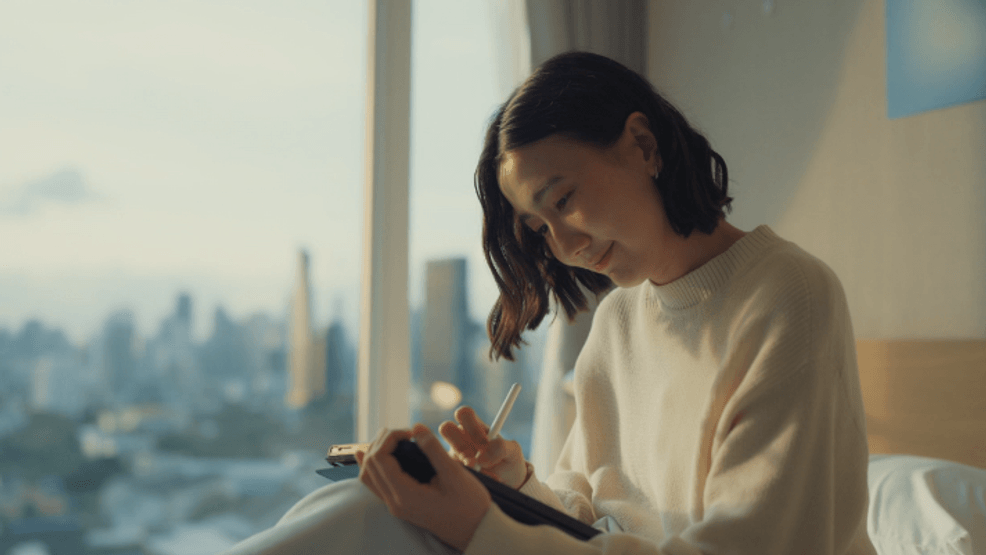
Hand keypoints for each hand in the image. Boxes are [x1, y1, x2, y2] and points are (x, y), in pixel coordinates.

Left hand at [356, 423, 491, 551]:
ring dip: (377, 452)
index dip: (390, 437)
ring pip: (369, 475)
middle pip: (370, 464)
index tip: (411, 431)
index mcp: (405, 495)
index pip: (379, 458)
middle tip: (407, 433)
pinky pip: (377, 483)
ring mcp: (396, 505)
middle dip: (383, 441)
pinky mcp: (400, 504)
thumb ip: (432, 448)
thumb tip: (416, 427)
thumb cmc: (469, 504)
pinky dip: (375, 465)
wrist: (475, 529)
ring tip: (395, 439)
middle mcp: (395, 503)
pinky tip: (380, 452)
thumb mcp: (454, 473)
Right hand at [439, 406, 528, 488]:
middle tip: (475, 459)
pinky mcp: (453, 471)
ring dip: (467, 467)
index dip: (470, 424)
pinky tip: (485, 483)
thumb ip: (501, 447)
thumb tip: (480, 459)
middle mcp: (462, 439)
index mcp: (476, 427)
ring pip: (448, 455)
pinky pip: (453, 473)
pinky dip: (470, 480)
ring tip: (486, 476)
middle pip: (446, 428)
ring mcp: (455, 455)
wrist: (510, 482)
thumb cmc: (509, 460)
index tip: (484, 442)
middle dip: (460, 444)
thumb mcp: (512, 451)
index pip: (463, 413)